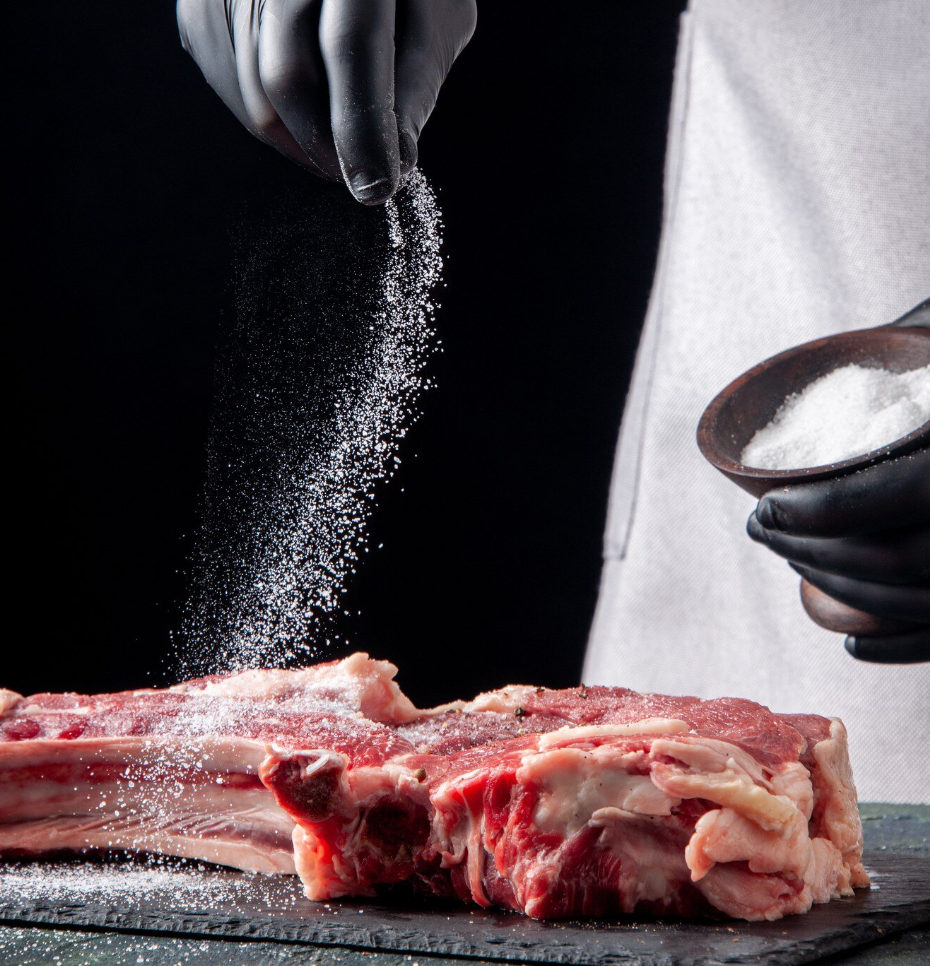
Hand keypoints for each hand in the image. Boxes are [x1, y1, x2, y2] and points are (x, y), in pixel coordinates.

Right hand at [177, 0, 475, 204]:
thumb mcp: (436, 17)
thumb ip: (416, 85)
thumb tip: (394, 164)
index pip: (351, 45)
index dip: (362, 126)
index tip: (377, 187)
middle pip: (285, 75)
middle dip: (327, 144)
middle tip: (359, 171)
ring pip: (253, 94)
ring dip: (301, 139)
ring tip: (339, 139)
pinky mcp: (201, 9)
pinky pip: (231, 89)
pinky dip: (274, 119)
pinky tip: (307, 107)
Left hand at [747, 299, 929, 663]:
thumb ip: (916, 341)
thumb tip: (835, 358)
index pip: (902, 496)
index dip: (821, 513)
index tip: (765, 507)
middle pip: (901, 560)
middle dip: (814, 552)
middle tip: (764, 531)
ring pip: (923, 602)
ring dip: (844, 592)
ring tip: (796, 562)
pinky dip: (900, 643)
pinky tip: (853, 639)